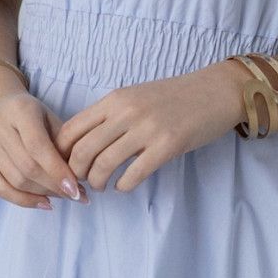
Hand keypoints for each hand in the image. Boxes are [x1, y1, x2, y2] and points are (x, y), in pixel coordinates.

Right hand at [0, 73, 89, 209]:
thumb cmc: (30, 113)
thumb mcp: (50, 116)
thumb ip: (64, 142)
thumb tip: (80, 177)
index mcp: (20, 109)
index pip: (38, 146)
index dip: (57, 170)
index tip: (76, 189)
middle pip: (27, 166)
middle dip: (54, 186)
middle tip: (76, 195)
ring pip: (15, 180)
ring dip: (43, 194)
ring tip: (63, 196)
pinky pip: (0, 189)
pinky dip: (24, 201)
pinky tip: (44, 203)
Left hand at [54, 62, 246, 193]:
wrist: (215, 91)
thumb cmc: (175, 96)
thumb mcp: (136, 96)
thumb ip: (111, 115)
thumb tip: (83, 143)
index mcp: (115, 99)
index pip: (71, 129)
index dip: (61, 153)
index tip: (65, 165)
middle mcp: (126, 112)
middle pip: (83, 150)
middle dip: (75, 173)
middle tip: (81, 181)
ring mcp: (147, 129)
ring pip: (104, 164)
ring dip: (97, 182)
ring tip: (101, 186)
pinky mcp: (168, 145)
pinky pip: (134, 174)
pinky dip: (123, 186)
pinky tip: (124, 186)